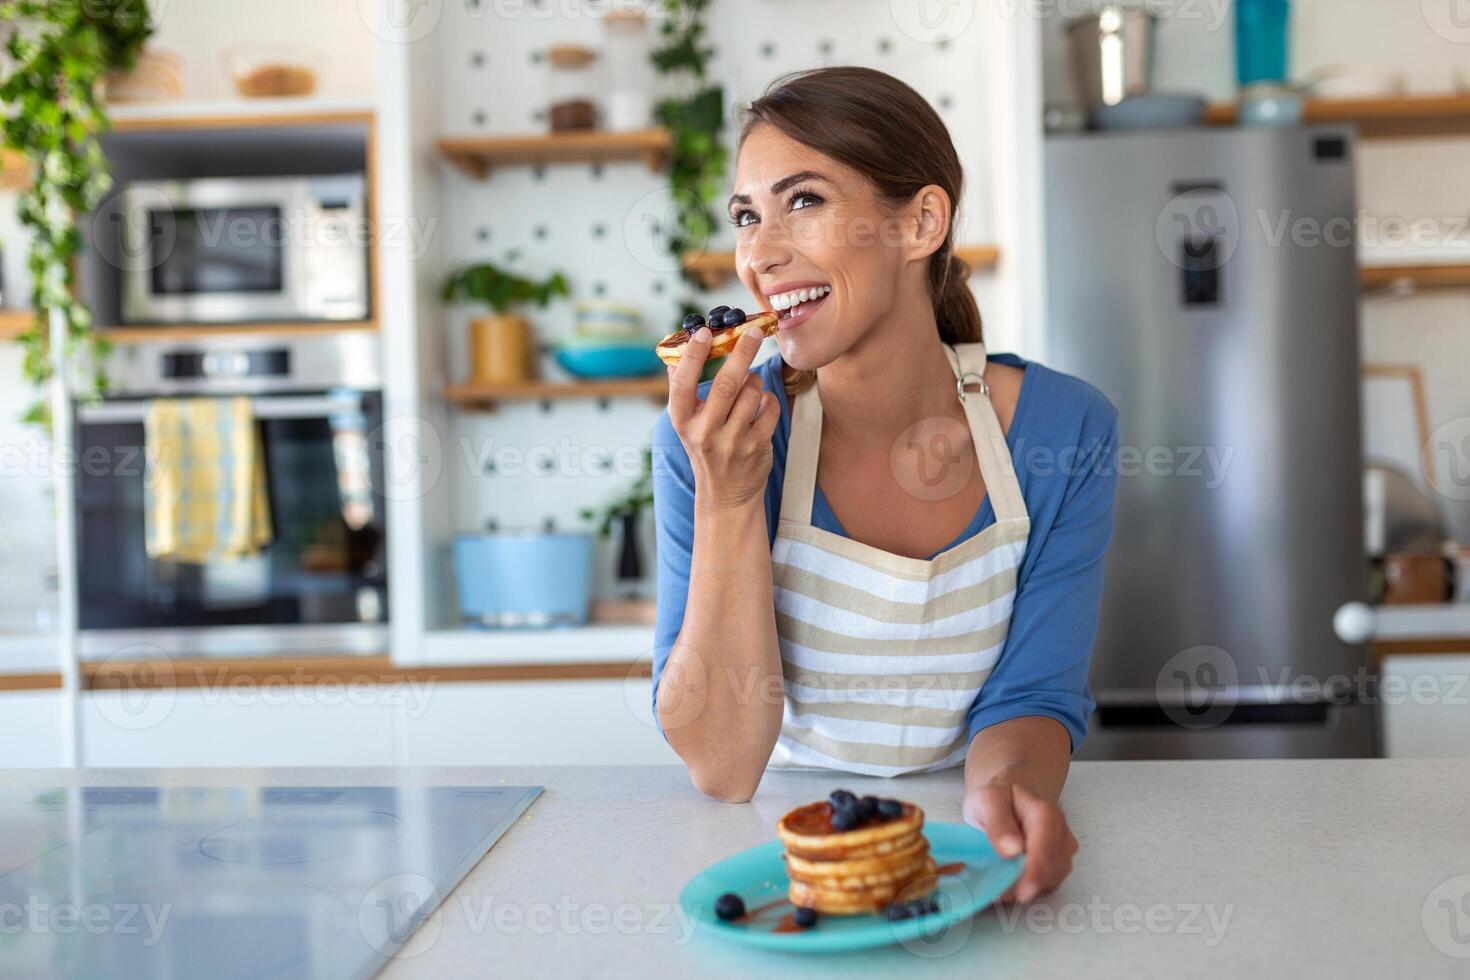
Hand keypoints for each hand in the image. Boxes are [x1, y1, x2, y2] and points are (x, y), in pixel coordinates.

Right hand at [666, 324, 779, 509]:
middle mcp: (704, 432)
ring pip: (752, 392)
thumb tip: (678, 350)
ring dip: (755, 381)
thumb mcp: (687, 423)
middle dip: (743, 351)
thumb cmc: (706, 447)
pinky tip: (762, 405)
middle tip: (754, 332)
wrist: (725, 494)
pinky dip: (769, 399)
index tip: (705, 332)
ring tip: (751, 385)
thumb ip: (681, 388)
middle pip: (727, 383)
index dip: (693, 355)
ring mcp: (732, 442)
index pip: (682, 383)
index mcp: (682, 421)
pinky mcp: (756, 447)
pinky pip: (770, 407)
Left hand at [963, 781, 1077, 903]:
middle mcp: (1061, 836)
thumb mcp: (988, 801)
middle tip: (993, 885)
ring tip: (996, 878)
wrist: (1008, 800)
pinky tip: (1006, 881)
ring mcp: (1062, 855)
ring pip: (1047, 883)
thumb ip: (998, 823)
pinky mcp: (1056, 870)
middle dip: (1022, 884)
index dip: (1035, 872)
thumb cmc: (998, 799)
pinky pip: (1043, 888)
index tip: (1021, 891)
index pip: (1047, 848)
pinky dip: (1023, 889)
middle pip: (1050, 871)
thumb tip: (1012, 850)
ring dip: (1021, 888)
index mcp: (1046, 815)